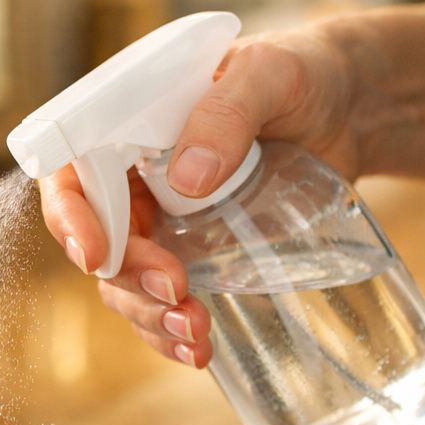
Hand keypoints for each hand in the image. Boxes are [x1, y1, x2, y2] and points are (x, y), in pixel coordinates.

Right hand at [37, 23, 360, 367]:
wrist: (351, 109)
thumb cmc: (301, 73)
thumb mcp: (269, 73)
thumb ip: (227, 112)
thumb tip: (188, 177)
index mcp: (127, 126)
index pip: (74, 176)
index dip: (73, 219)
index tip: (98, 257)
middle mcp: (132, 179)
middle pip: (100, 243)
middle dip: (129, 279)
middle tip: (175, 291)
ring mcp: (161, 222)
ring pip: (127, 284)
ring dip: (150, 317)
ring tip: (196, 335)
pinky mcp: (195, 255)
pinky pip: (163, 303)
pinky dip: (172, 333)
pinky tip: (198, 351)